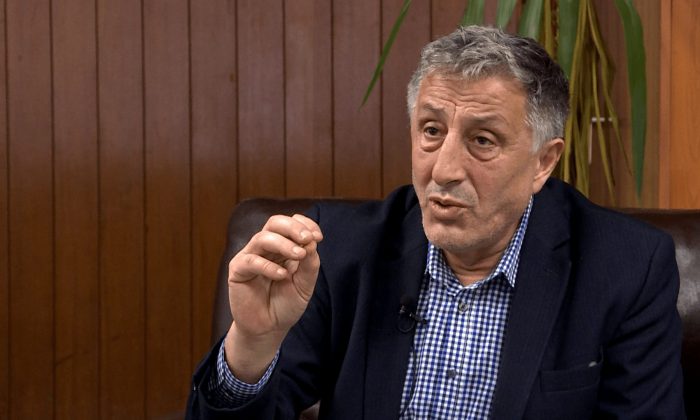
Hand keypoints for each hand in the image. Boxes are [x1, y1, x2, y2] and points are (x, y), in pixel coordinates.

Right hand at [224, 214, 322, 380]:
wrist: (269, 329)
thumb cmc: (286, 305)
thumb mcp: (304, 284)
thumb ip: (309, 264)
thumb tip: (311, 241)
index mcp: (283, 247)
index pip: (291, 223)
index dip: (305, 224)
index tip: (318, 237)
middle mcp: (266, 248)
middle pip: (275, 223)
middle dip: (293, 228)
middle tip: (307, 239)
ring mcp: (250, 256)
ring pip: (263, 238)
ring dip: (284, 244)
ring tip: (299, 256)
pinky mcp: (238, 270)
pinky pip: (251, 260)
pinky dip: (268, 266)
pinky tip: (282, 276)